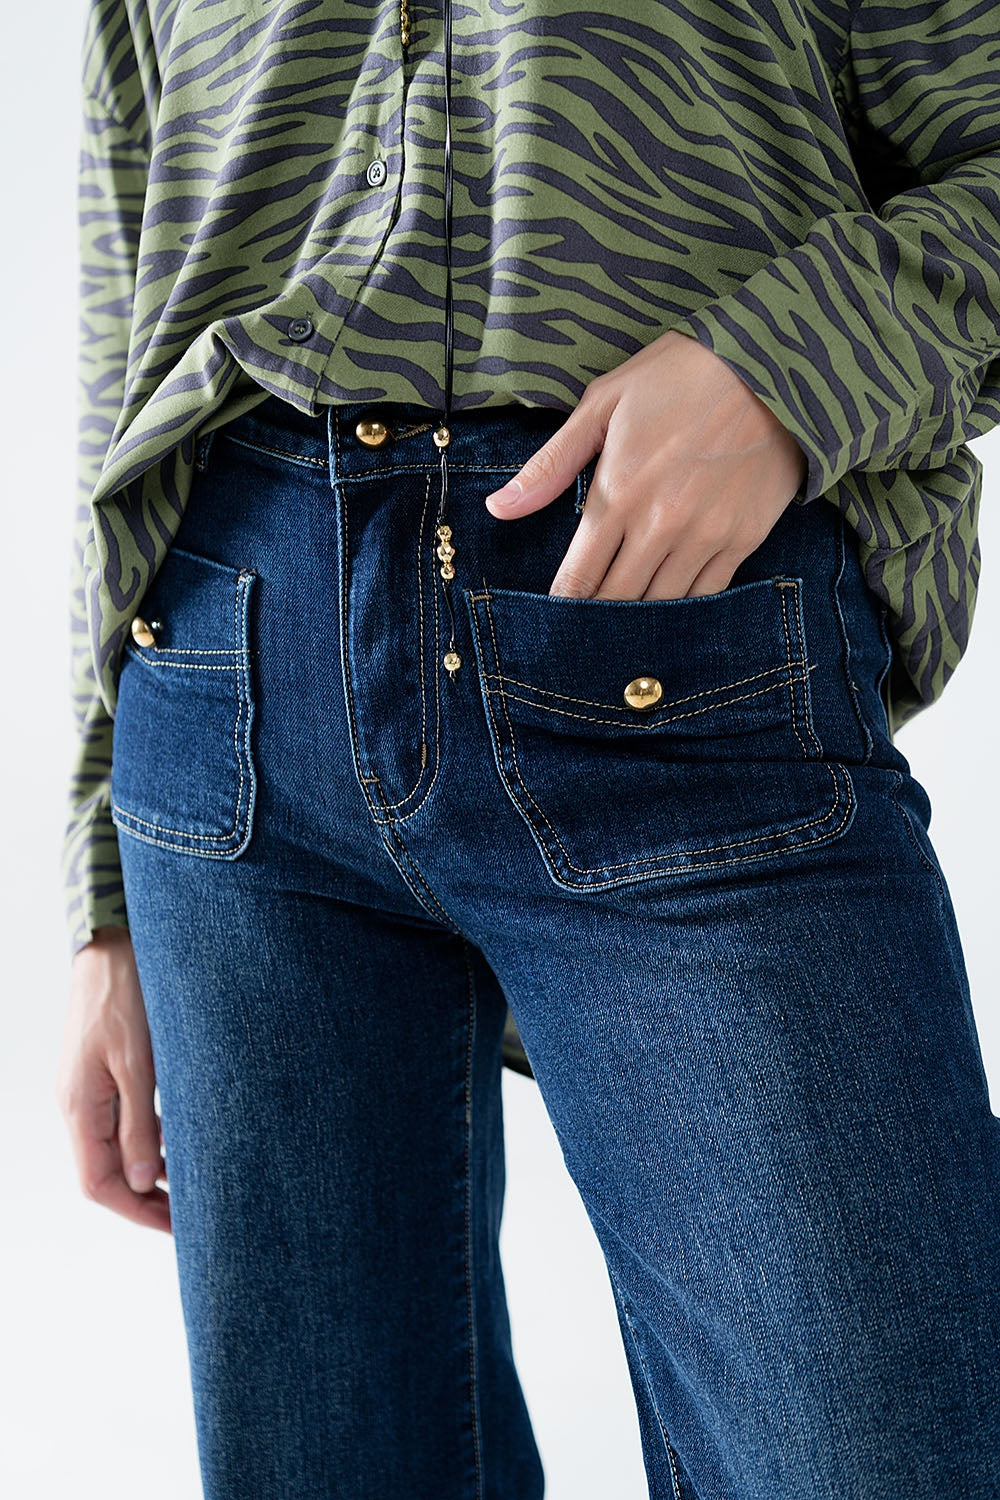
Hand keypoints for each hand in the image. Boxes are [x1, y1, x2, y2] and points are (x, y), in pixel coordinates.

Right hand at [55, 926, 170, 1233]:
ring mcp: (92, 1086)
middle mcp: (80, 1103)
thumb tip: (145, 1182)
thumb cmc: (126, 994)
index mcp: (80, 1107)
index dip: (137, 1212)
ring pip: (118, 1146)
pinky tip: (185, 1139)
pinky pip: (126, 1118)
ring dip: (153, 1169)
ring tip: (195, 1184)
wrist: (114, 940)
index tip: (177, 1227)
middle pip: (107, 1172)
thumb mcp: (139, 1062)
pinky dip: (153, 1137)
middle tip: (193, 1216)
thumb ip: (139, 1124)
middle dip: (147, 1199)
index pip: (98, 1184)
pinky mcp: (109, 1068)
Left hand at [484, 328, 807, 599]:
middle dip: (595, 621)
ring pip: (661, 606)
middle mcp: (659, 525)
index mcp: (618, 493)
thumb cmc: (680, 375)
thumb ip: (551, 465)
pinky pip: (707, 595)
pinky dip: (684, 608)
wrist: (773, 364)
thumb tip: (498, 509)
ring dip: (639, 620)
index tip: (554, 621)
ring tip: (623, 628)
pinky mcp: (743, 540)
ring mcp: (705, 536)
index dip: (562, 606)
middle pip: (617, 600)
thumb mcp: (604, 403)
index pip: (578, 576)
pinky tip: (669, 611)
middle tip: (583, 633)